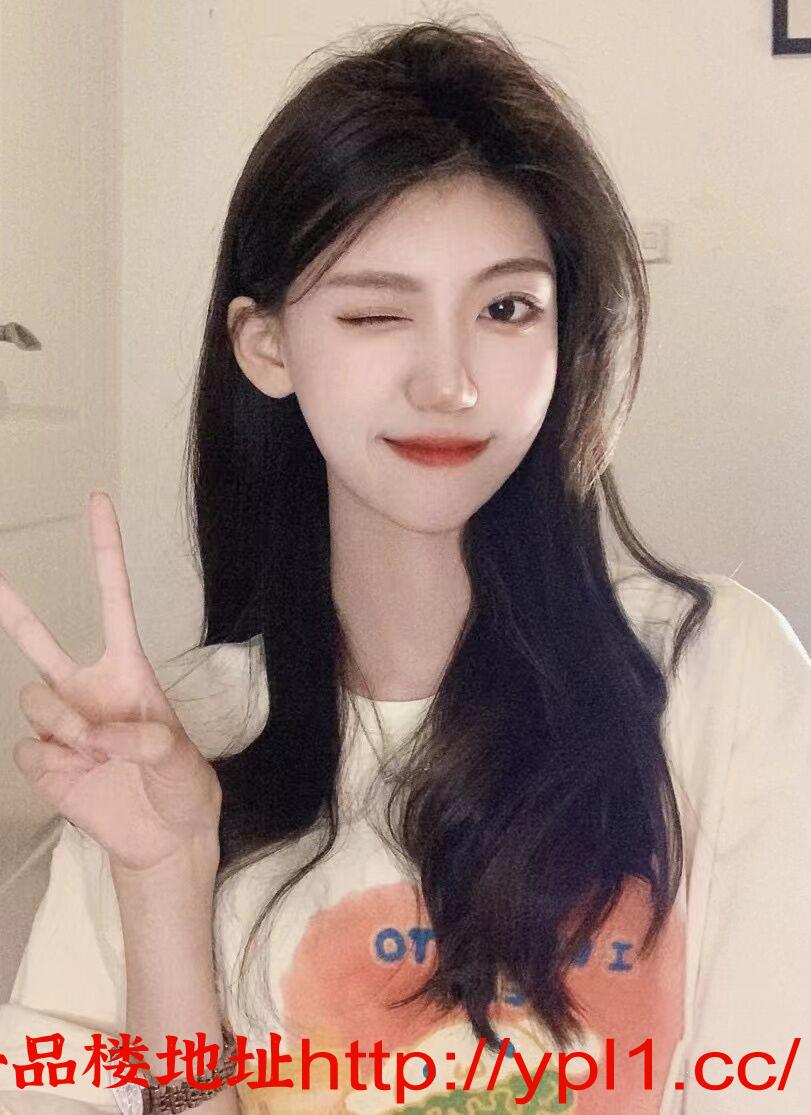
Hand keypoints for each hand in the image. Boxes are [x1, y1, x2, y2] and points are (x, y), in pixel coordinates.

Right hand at [0, 491, 221, 873]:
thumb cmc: (182, 786)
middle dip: (13, 607)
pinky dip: (55, 764)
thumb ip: (147, 741)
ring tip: (93, 752)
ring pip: (32, 699)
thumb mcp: (183, 760)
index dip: (105, 552)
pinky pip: (30, 750)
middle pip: (37, 640)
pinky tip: (81, 778)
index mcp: (127, 671)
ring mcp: (63, 725)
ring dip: (63, 725)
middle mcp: (87, 689)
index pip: (113, 601)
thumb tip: (98, 735)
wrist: (165, 839)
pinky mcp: (46, 761)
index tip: (99, 501)